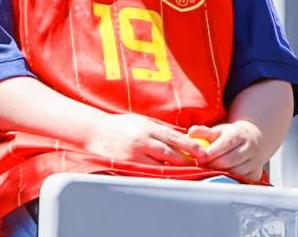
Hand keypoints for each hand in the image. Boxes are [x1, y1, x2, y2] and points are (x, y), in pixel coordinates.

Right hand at [84, 113, 205, 165]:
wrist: (94, 131)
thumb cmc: (119, 125)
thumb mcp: (140, 121)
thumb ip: (159, 128)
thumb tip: (181, 135)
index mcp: (147, 126)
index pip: (174, 137)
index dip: (190, 146)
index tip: (203, 152)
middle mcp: (142, 139)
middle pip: (171, 153)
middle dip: (186, 160)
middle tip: (199, 165)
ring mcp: (134, 153)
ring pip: (161, 165)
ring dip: (175, 169)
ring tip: (186, 172)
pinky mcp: (128, 164)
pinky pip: (148, 171)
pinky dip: (160, 174)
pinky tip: (167, 176)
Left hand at [188, 121, 270, 179]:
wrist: (254, 140)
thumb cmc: (231, 136)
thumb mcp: (219, 130)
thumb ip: (204, 131)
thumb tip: (191, 132)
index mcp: (238, 134)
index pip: (224, 145)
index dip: (210, 153)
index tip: (199, 158)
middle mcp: (249, 147)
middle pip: (229, 160)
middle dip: (213, 164)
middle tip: (202, 166)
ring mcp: (254, 161)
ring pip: (236, 171)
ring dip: (221, 173)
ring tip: (211, 170)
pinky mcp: (256, 172)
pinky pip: (242, 179)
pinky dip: (231, 179)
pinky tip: (222, 175)